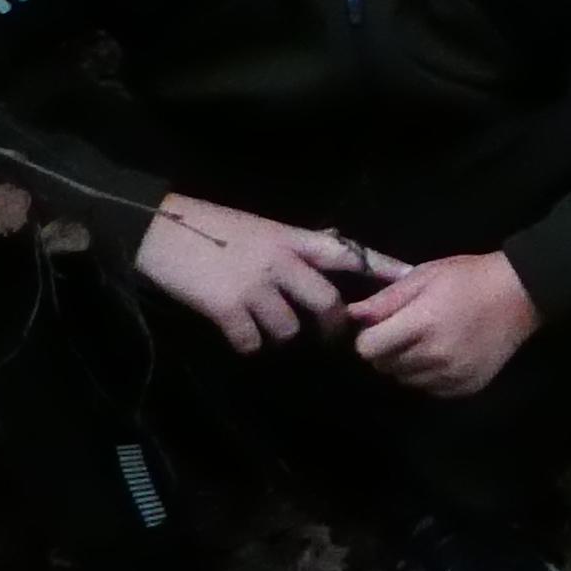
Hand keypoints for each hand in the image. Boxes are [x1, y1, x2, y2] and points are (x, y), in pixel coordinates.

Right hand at [135, 192, 398, 353]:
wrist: (158, 230)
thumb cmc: (208, 226)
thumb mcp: (260, 228)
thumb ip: (295, 243)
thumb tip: (331, 247)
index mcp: (291, 238)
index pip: (347, 252)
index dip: (381, 266)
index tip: (411, 278)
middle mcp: (280, 261)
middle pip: (328, 303)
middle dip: (331, 326)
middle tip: (328, 337)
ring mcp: (255, 285)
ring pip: (290, 328)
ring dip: (279, 333)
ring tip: (260, 322)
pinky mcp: (228, 308)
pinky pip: (254, 342)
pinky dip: (247, 343)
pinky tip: (236, 331)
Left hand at [352, 249, 539, 396]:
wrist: (520, 295)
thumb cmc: (469, 278)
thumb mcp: (424, 276)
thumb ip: (386, 299)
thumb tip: (353, 315)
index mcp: (421, 323)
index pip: (368, 348)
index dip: (368, 337)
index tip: (380, 326)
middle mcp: (434, 355)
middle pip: (384, 366)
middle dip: (386, 350)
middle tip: (404, 331)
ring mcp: (452, 374)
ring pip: (405, 379)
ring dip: (406, 364)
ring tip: (425, 343)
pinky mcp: (466, 386)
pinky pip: (429, 388)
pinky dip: (429, 375)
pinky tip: (443, 355)